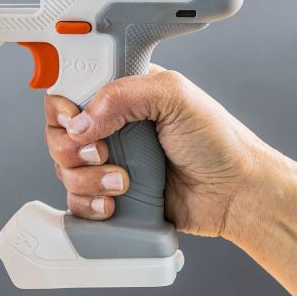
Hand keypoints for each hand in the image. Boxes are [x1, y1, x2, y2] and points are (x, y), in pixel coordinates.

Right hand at [44, 67, 266, 237]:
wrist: (238, 195)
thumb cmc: (219, 142)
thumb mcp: (175, 96)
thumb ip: (123, 95)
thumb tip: (79, 122)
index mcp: (123, 93)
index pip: (70, 91)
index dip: (63, 107)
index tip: (73, 118)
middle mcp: (110, 126)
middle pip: (58, 133)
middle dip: (71, 148)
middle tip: (103, 153)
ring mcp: (109, 161)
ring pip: (64, 169)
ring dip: (85, 179)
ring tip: (122, 182)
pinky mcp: (111, 195)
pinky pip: (76, 202)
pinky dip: (87, 204)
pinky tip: (113, 203)